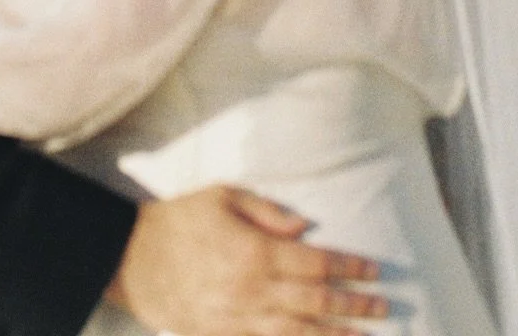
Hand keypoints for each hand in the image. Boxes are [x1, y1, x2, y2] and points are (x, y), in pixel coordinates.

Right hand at [106, 186, 387, 335]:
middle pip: (316, 302)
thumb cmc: (180, 220)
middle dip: (354, 306)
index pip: (317, 263)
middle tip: (384, 309)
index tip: (375, 271)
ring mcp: (240, 320)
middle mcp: (254, 291)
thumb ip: (267, 211)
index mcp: (257, 252)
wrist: (133, 259)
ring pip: (298, 334)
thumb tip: (305, 227)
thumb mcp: (223, 196)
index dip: (350, 268)